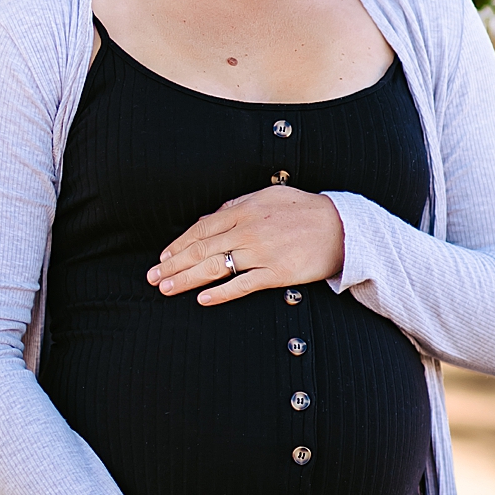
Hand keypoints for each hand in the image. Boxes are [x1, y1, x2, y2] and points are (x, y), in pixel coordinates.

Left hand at [150, 187, 347, 302]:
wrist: (340, 227)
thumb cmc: (303, 209)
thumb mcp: (268, 196)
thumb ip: (238, 206)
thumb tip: (210, 217)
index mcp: (245, 209)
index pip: (202, 228)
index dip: (179, 244)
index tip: (163, 257)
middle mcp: (249, 230)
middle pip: (202, 248)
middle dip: (174, 264)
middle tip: (154, 277)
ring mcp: (262, 252)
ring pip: (216, 267)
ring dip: (188, 279)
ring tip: (167, 289)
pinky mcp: (276, 273)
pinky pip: (243, 284)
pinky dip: (221, 292)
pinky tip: (203, 299)